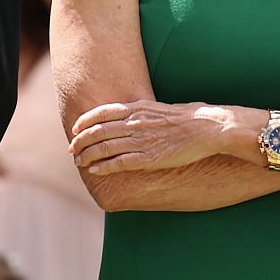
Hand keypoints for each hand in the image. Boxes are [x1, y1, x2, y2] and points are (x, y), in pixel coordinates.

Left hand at [69, 100, 236, 174]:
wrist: (206, 128)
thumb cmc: (190, 118)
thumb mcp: (161, 108)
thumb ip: (145, 111)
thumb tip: (138, 112)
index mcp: (137, 108)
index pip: (101, 113)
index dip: (84, 121)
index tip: (75, 129)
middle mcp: (134, 123)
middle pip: (97, 131)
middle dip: (81, 141)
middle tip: (72, 149)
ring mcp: (140, 140)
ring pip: (103, 148)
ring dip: (87, 155)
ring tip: (79, 162)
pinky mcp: (147, 158)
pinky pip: (118, 163)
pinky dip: (103, 167)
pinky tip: (95, 171)